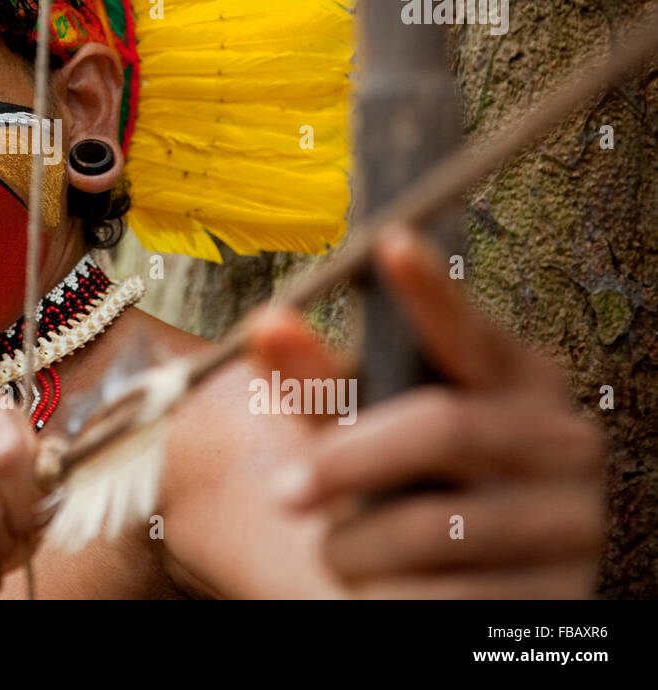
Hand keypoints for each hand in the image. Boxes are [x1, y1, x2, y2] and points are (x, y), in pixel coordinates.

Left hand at [249, 223, 605, 597]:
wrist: (465, 584)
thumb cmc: (402, 478)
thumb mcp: (363, 424)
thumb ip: (317, 380)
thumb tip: (268, 323)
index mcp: (514, 376)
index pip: (467, 328)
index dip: (430, 290)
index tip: (392, 243)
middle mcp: (561, 436)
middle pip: (442, 427)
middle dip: (348, 461)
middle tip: (281, 491)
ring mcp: (574, 518)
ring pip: (440, 524)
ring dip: (361, 545)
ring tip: (333, 553)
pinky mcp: (564, 594)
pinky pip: (455, 598)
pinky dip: (393, 598)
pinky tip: (378, 593)